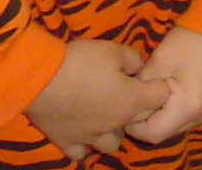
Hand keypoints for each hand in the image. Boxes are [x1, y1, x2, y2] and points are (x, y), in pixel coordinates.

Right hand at [27, 40, 170, 159]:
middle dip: (140, 107)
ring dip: (113, 130)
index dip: (158, 85)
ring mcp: (91, 136)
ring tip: (105, 115)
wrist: (41, 78)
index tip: (147, 77)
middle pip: (140, 121)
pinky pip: (81, 152)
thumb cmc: (81, 62)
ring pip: (112, 143)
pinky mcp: (67, 141)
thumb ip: (132, 58)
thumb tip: (138, 67)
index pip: (161, 96)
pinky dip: (84, 143)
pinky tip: (81, 130)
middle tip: (127, 91)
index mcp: (131, 100)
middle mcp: (115, 124)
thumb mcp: (112, 49)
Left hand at [127, 26, 201, 145]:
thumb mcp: (159, 60)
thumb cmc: (191, 39)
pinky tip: (175, 86)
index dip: (134, 126)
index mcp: (189, 108)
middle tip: (137, 98)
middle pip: (169, 131)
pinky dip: (180, 106)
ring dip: (166, 113)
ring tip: (156, 90)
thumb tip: (131, 98)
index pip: (154, 135)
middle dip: (150, 119)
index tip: (124, 108)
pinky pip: (194, 113)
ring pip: (181, 123)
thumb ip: (142, 86)